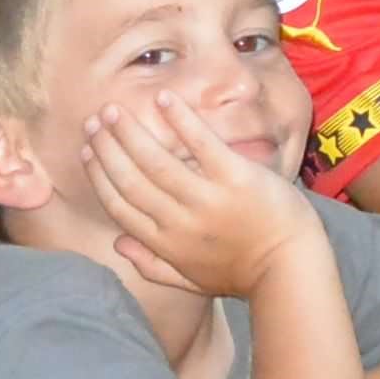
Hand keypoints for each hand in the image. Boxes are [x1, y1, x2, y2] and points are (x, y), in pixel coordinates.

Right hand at [81, 93, 318, 296]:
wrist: (290, 268)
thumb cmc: (244, 273)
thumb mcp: (192, 279)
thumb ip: (153, 264)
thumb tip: (117, 243)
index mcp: (165, 244)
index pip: (120, 205)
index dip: (100, 176)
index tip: (89, 151)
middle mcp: (179, 222)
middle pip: (130, 180)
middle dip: (108, 148)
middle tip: (95, 120)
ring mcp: (206, 199)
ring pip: (156, 162)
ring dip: (130, 132)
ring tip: (114, 109)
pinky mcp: (236, 179)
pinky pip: (201, 145)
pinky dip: (181, 120)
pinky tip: (165, 98)